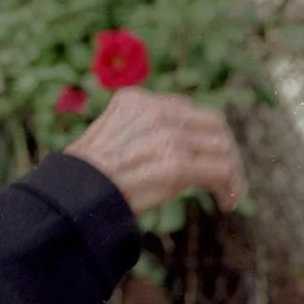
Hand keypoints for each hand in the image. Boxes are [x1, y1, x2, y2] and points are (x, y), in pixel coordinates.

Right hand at [63, 88, 245, 216]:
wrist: (71, 196)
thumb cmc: (83, 177)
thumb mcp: (108, 137)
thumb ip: (139, 131)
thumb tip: (170, 146)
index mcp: (136, 100)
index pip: (188, 110)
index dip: (204, 134)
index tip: (205, 156)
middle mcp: (154, 110)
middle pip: (213, 124)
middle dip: (225, 151)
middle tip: (224, 177)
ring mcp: (167, 135)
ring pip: (222, 147)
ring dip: (231, 172)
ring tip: (228, 194)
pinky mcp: (177, 164)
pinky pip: (221, 171)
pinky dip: (231, 187)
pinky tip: (227, 203)